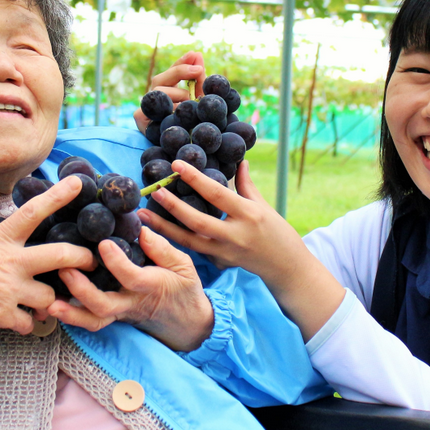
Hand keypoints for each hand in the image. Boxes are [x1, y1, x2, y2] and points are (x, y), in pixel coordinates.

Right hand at [0, 177, 95, 337]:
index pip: (32, 212)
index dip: (57, 196)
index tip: (78, 184)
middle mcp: (8, 262)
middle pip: (61, 255)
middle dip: (82, 259)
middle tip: (91, 262)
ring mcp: (7, 289)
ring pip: (49, 297)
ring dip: (47, 304)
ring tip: (37, 307)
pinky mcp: (1, 315)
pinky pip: (30, 323)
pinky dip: (26, 326)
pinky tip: (17, 324)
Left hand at [46, 227, 213, 351]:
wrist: (185, 322)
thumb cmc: (183, 288)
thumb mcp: (183, 265)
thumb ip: (162, 248)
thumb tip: (141, 229)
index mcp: (152, 286)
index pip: (132, 277)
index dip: (117, 262)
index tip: (104, 243)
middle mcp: (132, 303)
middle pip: (104, 306)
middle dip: (82, 291)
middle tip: (65, 270)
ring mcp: (120, 313)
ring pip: (93, 320)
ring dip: (70, 312)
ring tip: (49, 300)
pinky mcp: (111, 317)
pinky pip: (89, 321)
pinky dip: (70, 316)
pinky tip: (50, 305)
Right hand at [134, 51, 204, 130]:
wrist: (179, 155)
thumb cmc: (189, 128)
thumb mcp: (196, 103)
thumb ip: (199, 82)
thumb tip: (199, 55)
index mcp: (166, 92)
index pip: (172, 72)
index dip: (182, 62)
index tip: (196, 54)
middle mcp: (154, 98)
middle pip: (161, 79)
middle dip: (181, 72)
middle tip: (199, 70)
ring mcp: (145, 107)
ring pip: (159, 92)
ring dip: (179, 94)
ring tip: (191, 101)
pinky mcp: (141, 118)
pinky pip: (153, 108)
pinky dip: (169, 109)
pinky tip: (179, 112)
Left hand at [138, 159, 344, 341]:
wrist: (286, 268)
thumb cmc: (277, 232)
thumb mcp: (264, 206)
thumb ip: (247, 185)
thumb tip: (239, 160)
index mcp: (249, 215)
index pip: (217, 194)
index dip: (196, 179)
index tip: (177, 165)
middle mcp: (235, 235)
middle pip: (197, 220)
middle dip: (172, 206)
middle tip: (153, 190)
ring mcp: (225, 253)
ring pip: (188, 241)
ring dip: (163, 228)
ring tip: (142, 215)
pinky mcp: (219, 264)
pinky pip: (193, 252)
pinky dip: (173, 243)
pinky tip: (154, 234)